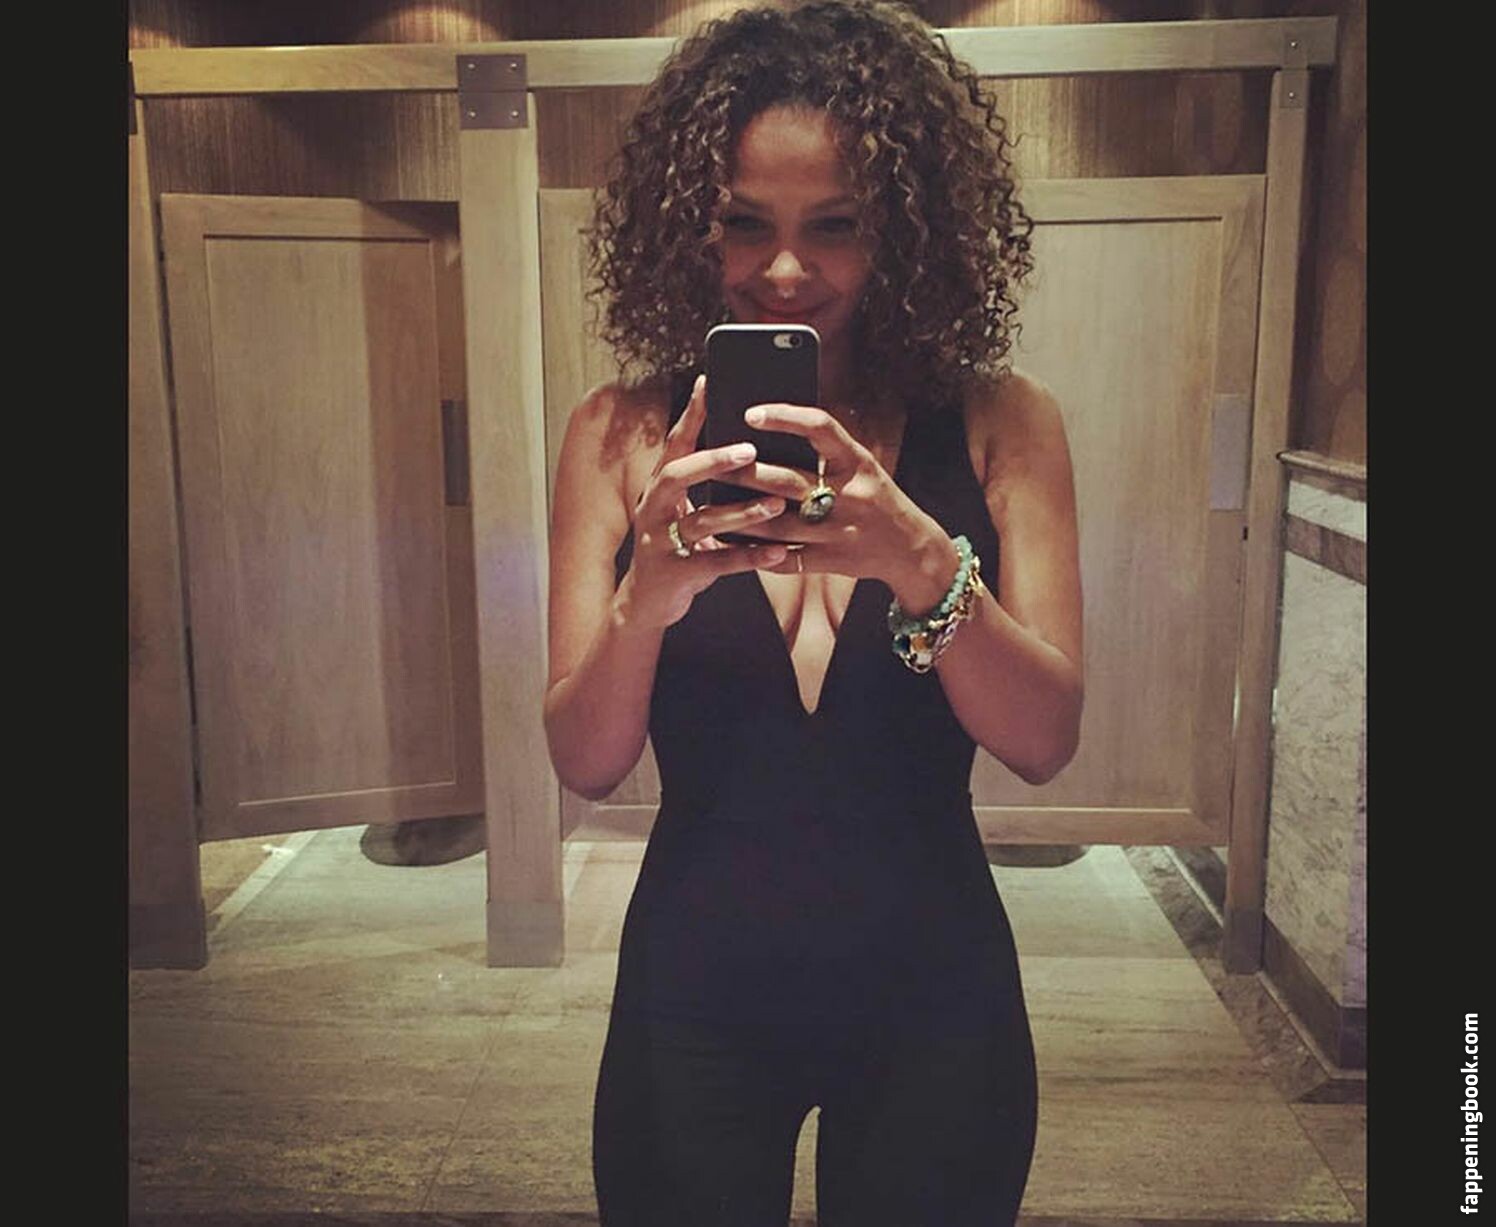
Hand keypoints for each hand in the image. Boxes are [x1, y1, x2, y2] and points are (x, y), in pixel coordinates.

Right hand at [615, 376, 789, 630]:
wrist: (646, 603)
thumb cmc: (677, 548)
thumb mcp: (684, 511)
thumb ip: (706, 485)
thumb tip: (750, 448)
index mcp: (659, 489)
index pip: (673, 444)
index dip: (689, 414)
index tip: (708, 383)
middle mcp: (654, 510)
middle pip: (677, 475)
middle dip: (712, 460)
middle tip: (750, 450)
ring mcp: (661, 542)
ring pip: (701, 521)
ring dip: (740, 512)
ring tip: (776, 504)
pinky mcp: (676, 574)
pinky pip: (717, 563)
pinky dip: (749, 557)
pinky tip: (778, 552)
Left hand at [727, 401, 958, 610]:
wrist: (910, 548)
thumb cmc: (875, 497)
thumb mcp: (861, 465)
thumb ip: (825, 451)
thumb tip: (769, 430)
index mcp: (858, 462)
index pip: (820, 429)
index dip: (785, 417)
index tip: (751, 412)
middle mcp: (851, 495)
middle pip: (788, 481)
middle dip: (747, 472)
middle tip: (714, 461)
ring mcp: (841, 532)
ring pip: (779, 524)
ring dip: (742, 515)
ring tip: (712, 503)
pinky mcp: (832, 562)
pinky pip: (786, 558)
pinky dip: (757, 551)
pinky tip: (732, 542)